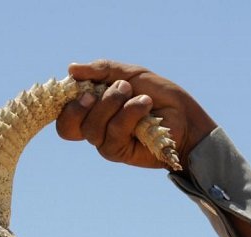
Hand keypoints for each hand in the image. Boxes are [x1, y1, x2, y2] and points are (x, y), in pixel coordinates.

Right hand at [57, 60, 216, 168]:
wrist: (186, 116)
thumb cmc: (158, 95)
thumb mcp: (130, 74)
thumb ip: (102, 71)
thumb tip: (71, 69)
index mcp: (93, 109)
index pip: (64, 116)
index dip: (64, 104)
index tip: (77, 86)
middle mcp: (95, 129)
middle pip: (69, 125)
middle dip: (86, 104)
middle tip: (113, 88)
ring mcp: (107, 142)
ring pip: (92, 129)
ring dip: (113, 103)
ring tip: (136, 94)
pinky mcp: (121, 153)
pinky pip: (114, 133)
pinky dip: (129, 113)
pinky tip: (145, 105)